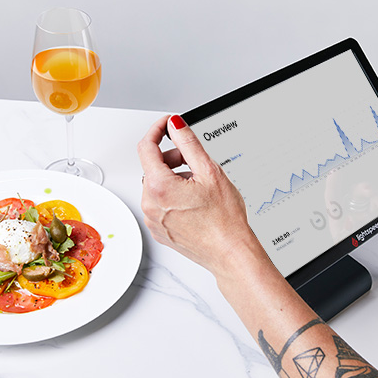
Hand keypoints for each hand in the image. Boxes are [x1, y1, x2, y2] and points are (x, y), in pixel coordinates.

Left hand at [137, 115, 255, 274]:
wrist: (230, 252)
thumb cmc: (224, 220)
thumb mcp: (209, 171)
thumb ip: (188, 143)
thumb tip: (175, 125)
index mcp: (159, 187)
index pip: (146, 147)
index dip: (158, 130)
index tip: (168, 124)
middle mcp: (150, 205)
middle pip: (152, 167)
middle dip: (171, 158)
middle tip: (194, 161)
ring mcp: (153, 220)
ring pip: (156, 185)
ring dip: (173, 178)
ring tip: (200, 187)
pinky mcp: (159, 230)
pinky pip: (159, 204)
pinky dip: (173, 196)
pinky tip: (194, 202)